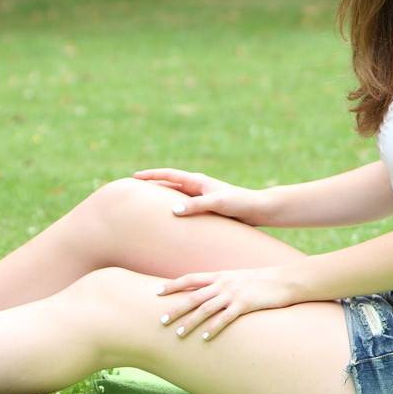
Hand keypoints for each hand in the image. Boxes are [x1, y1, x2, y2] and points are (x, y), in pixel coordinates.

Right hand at [133, 167, 264, 224]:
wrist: (257, 209)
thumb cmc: (239, 203)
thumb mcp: (217, 203)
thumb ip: (196, 206)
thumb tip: (173, 209)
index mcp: (199, 181)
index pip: (170, 174)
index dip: (152, 175)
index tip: (135, 176)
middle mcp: (199, 186)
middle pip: (170, 183)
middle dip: (153, 184)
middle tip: (134, 189)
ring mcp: (202, 196)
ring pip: (176, 195)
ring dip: (162, 197)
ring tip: (146, 204)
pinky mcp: (207, 207)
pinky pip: (185, 206)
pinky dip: (173, 209)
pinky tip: (169, 219)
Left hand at [156, 266, 298, 340]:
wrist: (286, 280)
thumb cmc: (263, 281)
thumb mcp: (240, 277)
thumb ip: (223, 283)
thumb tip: (209, 292)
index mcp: (221, 275)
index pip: (190, 279)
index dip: (173, 285)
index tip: (156, 292)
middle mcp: (224, 283)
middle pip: (193, 296)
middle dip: (176, 308)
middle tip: (160, 320)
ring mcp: (234, 294)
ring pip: (205, 309)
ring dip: (190, 322)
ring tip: (178, 334)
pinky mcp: (245, 304)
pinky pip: (225, 318)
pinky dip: (213, 328)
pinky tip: (204, 338)